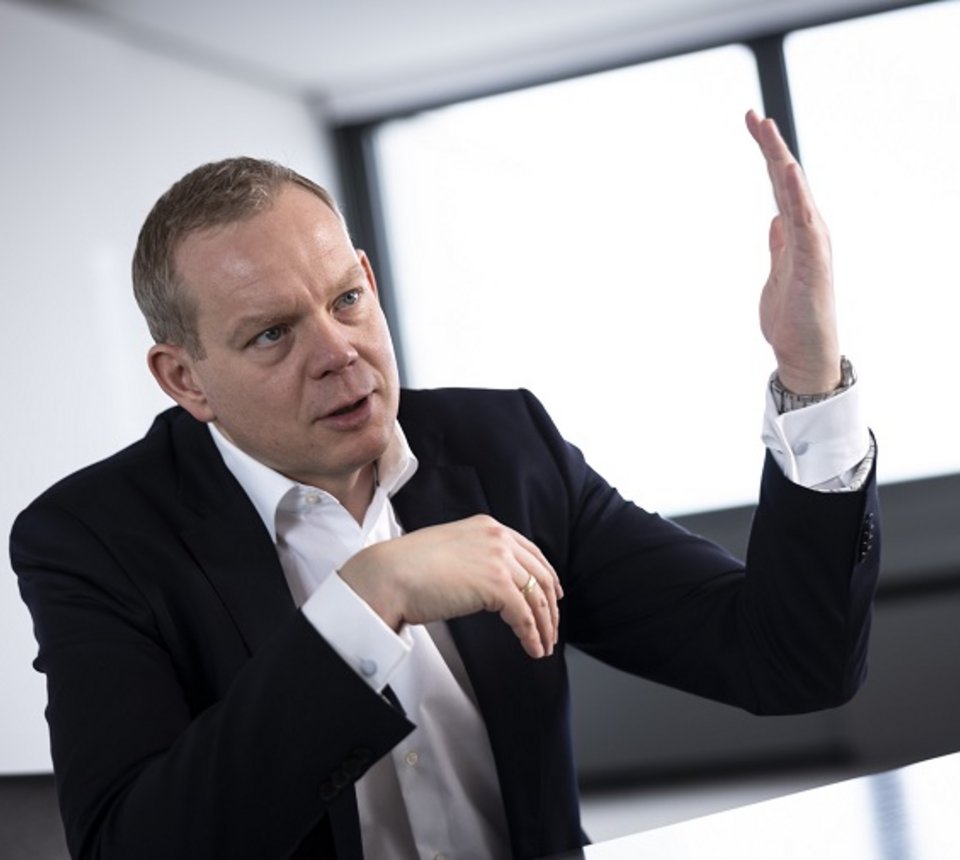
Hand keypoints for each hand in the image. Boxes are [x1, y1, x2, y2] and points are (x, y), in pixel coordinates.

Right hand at [338, 515, 561, 657]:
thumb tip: (486, 582)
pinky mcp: (497, 586)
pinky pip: (525, 616)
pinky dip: (532, 635)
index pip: (530, 551)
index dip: (545, 575)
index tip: (552, 594)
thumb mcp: (450, 549)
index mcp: (487, 527)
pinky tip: (532, 649)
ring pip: (536, 598)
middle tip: (551, 627)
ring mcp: (499, 560)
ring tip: (543, 645)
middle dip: (549, 606)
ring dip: (544, 625)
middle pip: (539, 575)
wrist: (390, 574)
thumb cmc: (408, 567)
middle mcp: (498, 539)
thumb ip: (474, 557)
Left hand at [746, 109, 841, 393]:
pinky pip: (805, 222)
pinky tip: (789, 172)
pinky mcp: (812, 261)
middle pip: (786, 179)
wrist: (803, 351)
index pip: (779, 183)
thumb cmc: (791, 316)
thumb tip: (775, 220)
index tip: (752, 123)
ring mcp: (811, 243)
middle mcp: (807, 231)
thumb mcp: (777, 272)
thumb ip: (779, 245)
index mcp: (796, 231)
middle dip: (770, 147)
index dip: (767, 154)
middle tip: (753, 116)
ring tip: (768, 130)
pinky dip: (798, 196)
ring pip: (795, 193)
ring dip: (781, 160)